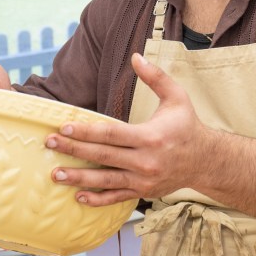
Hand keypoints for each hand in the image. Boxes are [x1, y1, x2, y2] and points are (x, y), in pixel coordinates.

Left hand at [46, 53, 207, 205]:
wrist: (206, 161)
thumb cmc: (188, 126)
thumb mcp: (177, 97)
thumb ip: (156, 77)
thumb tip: (135, 56)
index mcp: (151, 137)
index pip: (111, 134)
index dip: (86, 131)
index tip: (64, 128)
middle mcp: (146, 161)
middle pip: (103, 156)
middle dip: (74, 150)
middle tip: (49, 144)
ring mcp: (144, 180)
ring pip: (106, 180)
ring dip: (79, 178)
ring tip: (55, 174)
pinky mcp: (143, 192)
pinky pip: (116, 198)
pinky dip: (97, 199)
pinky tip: (78, 196)